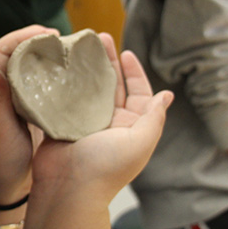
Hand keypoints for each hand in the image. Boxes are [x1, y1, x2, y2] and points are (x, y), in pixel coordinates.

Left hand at [0, 25, 58, 206]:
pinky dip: (55, 76)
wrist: (5, 190)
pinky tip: (72, 76)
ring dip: (47, 56)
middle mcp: (4, 93)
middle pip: (18, 54)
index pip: (1, 52)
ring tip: (69, 52)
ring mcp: (18, 102)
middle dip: (37, 40)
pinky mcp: (32, 113)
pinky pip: (41, 86)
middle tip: (63, 39)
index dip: (21, 37)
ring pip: (30, 68)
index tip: (46, 34)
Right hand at [31, 34, 172, 204]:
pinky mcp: (63, 125)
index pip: (137, 92)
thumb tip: (166, 95)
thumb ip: (154, 118)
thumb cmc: (106, 168)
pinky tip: (61, 66)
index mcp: (131, 126)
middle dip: (108, 62)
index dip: (134, 72)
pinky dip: (64, 82)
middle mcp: (110, 123)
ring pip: (88, 89)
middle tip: (98, 38)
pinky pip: (65, 99)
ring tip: (79, 47)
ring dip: (86, 68)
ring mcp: (85, 123)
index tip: (125, 52)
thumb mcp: (141, 142)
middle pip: (112, 85)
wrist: (68, 189)